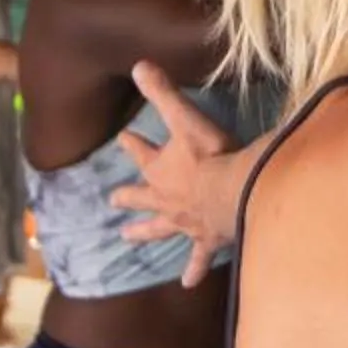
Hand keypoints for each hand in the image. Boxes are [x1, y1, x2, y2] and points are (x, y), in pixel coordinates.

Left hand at [111, 61, 259, 290]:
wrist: (234, 193)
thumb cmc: (211, 156)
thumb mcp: (185, 119)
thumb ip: (163, 93)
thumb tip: (137, 64)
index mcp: (161, 169)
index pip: (141, 152)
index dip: (132, 144)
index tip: (122, 138)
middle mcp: (166, 198)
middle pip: (142, 197)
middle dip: (128, 197)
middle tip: (113, 201)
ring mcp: (185, 222)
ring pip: (159, 228)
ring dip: (145, 232)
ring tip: (127, 238)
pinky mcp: (206, 239)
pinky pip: (198, 258)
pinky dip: (193, 270)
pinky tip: (188, 283)